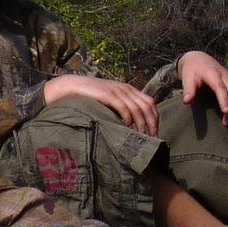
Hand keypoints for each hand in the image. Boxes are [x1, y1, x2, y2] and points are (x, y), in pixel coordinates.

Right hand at [43, 74, 159, 135]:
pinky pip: (123, 107)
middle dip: (152, 124)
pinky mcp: (108, 95)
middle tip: (152, 139)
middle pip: (147, 106)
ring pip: (137, 108)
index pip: (150, 103)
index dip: (155, 118)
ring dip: (141, 124)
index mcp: (129, 89)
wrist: (72, 87)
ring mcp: (117, 91)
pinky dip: (128, 118)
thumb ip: (121, 109)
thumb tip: (132, 127)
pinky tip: (127, 128)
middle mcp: (126, 89)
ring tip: (141, 137)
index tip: (155, 133)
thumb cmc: (91, 97)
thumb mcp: (110, 100)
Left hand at [178, 51, 227, 125]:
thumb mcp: (187, 78)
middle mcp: (225, 76)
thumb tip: (187, 101)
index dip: (225, 100)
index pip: (221, 88)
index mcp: (213, 74)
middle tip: (227, 124)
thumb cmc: (192, 71)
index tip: (226, 112)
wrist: (199, 59)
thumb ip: (188, 89)